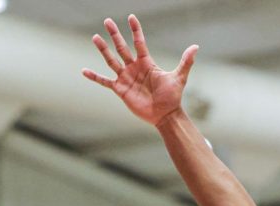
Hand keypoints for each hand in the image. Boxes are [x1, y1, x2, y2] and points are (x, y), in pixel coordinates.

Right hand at [83, 15, 198, 126]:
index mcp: (147, 62)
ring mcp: (126, 78)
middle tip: (107, 20)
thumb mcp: (179, 77)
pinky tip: (84, 71)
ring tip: (95, 37)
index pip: (139, 42)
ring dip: (103, 49)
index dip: (136, 30)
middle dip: (115, 34)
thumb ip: (186, 62)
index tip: (131, 17)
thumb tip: (195, 46)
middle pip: (122, 47)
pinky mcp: (120, 90)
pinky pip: (105, 81)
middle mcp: (134, 68)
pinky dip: (95, 77)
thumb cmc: (172, 97)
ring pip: (112, 60)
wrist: (164, 115)